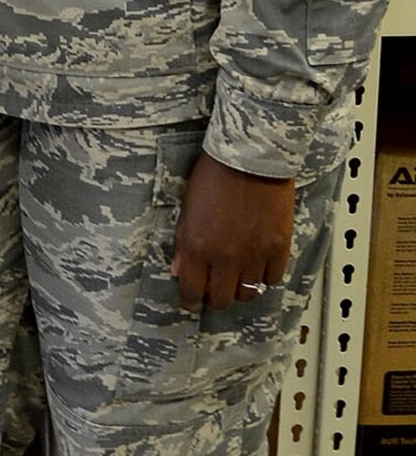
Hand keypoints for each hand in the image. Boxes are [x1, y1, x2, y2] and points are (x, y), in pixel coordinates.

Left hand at [170, 150, 294, 311]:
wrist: (250, 156)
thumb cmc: (215, 173)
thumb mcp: (187, 206)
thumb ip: (182, 241)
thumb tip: (178, 268)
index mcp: (196, 246)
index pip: (191, 291)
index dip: (190, 300)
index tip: (192, 299)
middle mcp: (224, 257)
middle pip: (221, 300)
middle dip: (215, 298)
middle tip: (215, 288)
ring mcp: (253, 255)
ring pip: (247, 294)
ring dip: (240, 289)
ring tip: (238, 276)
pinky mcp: (278, 249)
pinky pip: (272, 279)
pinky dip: (265, 275)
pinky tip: (259, 263)